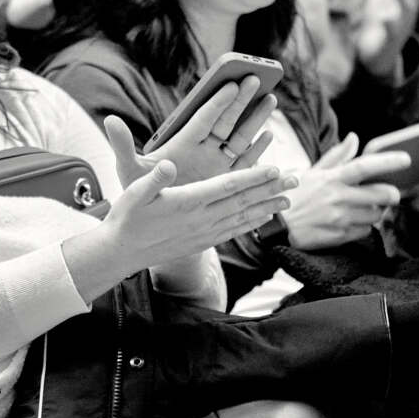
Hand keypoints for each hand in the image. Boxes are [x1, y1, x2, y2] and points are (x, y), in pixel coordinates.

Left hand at [102, 78, 275, 188]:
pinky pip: (245, 161)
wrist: (155, 220)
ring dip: (255, 118)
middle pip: (225, 121)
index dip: (215, 103)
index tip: (229, 84)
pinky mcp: (227, 179)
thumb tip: (109, 119)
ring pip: (240, 137)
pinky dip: (257, 149)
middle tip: (255, 77)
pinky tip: (268, 135)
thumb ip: (122, 145)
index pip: (201, 119)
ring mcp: (216, 163)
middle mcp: (202, 149)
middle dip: (241, 100)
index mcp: (182, 143)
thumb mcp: (129, 169)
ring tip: (270, 98)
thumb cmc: (141, 190)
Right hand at [103, 161, 295, 274]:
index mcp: (188, 202)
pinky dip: (251, 223)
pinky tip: (264, 218)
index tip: (276, 169)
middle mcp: (201, 219)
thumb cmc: (127, 218)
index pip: (228, 187)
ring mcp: (204, 233)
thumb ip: (154, 178)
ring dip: (267, 207)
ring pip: (243, 217)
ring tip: (288, 200)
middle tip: (296, 181)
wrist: (122, 253)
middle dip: (271, 190)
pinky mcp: (202, 242)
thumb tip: (168, 165)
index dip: (254, 177)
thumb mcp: (134, 191)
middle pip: (244, 202)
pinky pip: (233, 230)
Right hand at [282, 133, 407, 249]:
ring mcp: (339, 218)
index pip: (365, 166)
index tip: (406, 159)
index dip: (388, 162)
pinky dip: (364, 226)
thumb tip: (354, 137)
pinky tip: (353, 221)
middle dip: (392, 194)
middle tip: (390, 193)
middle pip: (381, 194)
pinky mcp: (338, 236)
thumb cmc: (294, 195)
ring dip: (375, 211)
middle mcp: (337, 197)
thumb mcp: (312, 171)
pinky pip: (364, 231)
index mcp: (332, 178)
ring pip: (375, 215)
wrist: (274, 225)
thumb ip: (337, 156)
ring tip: (364, 208)